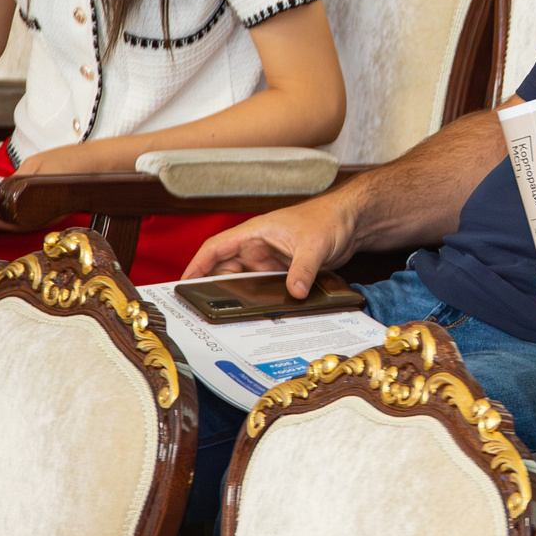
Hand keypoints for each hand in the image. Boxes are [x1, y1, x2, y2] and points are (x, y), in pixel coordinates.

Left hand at [0, 140, 123, 223]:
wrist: (95, 163)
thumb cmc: (68, 161)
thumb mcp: (35, 165)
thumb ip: (14, 181)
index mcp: (39, 202)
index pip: (6, 214)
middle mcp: (44, 215)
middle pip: (11, 226)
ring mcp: (49, 217)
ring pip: (19, 226)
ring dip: (0, 222)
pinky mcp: (51, 215)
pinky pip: (28, 222)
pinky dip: (12, 219)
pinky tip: (4, 211)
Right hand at [180, 196, 358, 297]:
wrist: (351, 221)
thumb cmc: (328, 218)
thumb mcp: (314, 245)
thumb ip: (302, 269)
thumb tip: (294, 292)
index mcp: (254, 232)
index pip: (215, 248)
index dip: (197, 265)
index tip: (183, 283)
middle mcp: (257, 247)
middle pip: (224, 269)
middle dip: (213, 288)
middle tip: (203, 310)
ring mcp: (268, 260)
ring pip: (243, 281)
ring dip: (237, 296)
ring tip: (226, 317)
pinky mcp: (282, 271)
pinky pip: (263, 287)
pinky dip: (258, 299)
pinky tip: (256, 313)